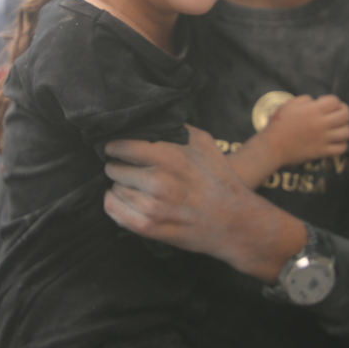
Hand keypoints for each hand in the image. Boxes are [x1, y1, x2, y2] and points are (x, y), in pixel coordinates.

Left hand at [104, 126, 303, 280]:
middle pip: (114, 168)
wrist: (235, 222)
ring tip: (132, 185)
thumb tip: (153, 119)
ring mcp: (152, 207)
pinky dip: (113, 204)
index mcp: (169, 157)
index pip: (122, 146)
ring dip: (120, 186)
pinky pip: (114, 212)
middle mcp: (158, 181)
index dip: (116, 146)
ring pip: (114, 189)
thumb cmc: (220, 180)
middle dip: (118, 166)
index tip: (115, 148)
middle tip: (126, 168)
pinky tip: (123, 199)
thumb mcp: (204, 143)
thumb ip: (177, 128)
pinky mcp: (149, 228)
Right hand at [262, 94, 348, 166]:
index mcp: (314, 110)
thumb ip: (304, 100)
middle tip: (336, 113)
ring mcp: (324, 139)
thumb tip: (315, 102)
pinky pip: (342, 148)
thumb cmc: (278, 124)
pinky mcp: (323, 152)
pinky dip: (342, 144)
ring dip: (343, 128)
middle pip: (346, 115)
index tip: (324, 104)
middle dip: (343, 111)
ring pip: (347, 132)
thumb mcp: (289, 105)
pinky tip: (335, 141)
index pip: (335, 101)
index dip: (331, 101)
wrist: (272, 146)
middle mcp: (322, 124)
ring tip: (336, 128)